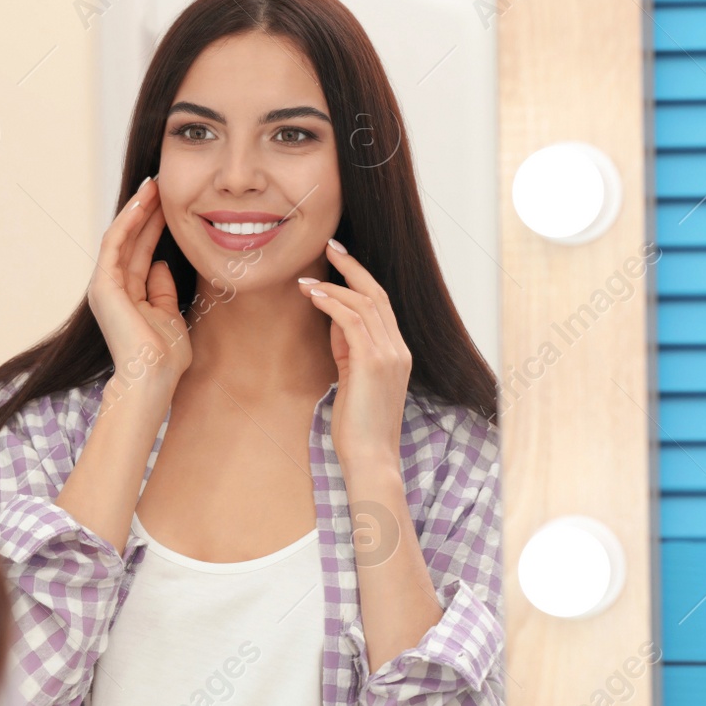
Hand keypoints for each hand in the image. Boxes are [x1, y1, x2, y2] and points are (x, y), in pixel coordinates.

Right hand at [89, 176, 190, 395]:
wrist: (152, 378)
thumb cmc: (165, 356)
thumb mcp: (170, 315)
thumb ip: (163, 290)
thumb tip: (162, 264)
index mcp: (127, 295)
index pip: (142, 251)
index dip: (156, 226)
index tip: (173, 203)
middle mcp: (112, 287)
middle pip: (131, 240)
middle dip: (147, 211)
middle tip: (163, 183)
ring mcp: (105, 285)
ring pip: (122, 236)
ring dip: (138, 209)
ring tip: (155, 184)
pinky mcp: (103, 284)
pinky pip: (115, 243)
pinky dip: (129, 220)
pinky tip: (144, 202)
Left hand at [298, 239, 410, 470]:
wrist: (370, 458)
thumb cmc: (357, 428)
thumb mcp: (352, 381)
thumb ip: (348, 350)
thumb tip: (334, 321)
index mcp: (397, 354)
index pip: (381, 305)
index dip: (360, 279)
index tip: (339, 259)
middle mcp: (398, 349)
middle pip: (377, 294)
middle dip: (351, 267)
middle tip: (329, 246)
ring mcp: (390, 355)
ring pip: (364, 304)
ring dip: (333, 286)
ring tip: (306, 280)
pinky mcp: (374, 362)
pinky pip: (352, 321)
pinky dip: (332, 303)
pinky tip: (313, 295)